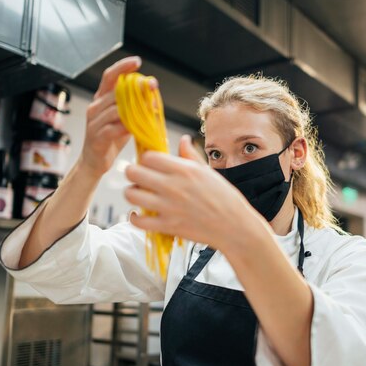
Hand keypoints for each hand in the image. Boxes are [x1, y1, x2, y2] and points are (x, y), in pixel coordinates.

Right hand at [78, 56, 156, 178]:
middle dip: (137, 88)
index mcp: (101, 99)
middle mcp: (95, 107)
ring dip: (136, 109)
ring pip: (116, 109)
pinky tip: (138, 128)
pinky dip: (128, 127)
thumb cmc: (110, 139)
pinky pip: (114, 128)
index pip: (109, 76)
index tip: (137, 61)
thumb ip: (133, 107)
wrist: (94, 162)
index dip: (122, 67)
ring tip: (152, 109)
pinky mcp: (97, 137)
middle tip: (153, 87)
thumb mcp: (123, 119)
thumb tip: (153, 98)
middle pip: (116, 91)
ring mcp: (94, 121)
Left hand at [124, 135, 259, 246]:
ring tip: (139, 195)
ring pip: (132, 195)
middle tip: (139, 178)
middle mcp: (173, 186)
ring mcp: (169, 207)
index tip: (149, 165)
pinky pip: (138, 221)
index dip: (146, 159)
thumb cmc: (224, 198)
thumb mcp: (208, 171)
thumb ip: (190, 155)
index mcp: (184, 170)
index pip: (148, 156)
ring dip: (132, 193)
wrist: (234, 226)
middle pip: (134, 172)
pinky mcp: (168, 226)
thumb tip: (183, 139)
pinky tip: (140, 214)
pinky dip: (135, 217)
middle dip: (133, 173)